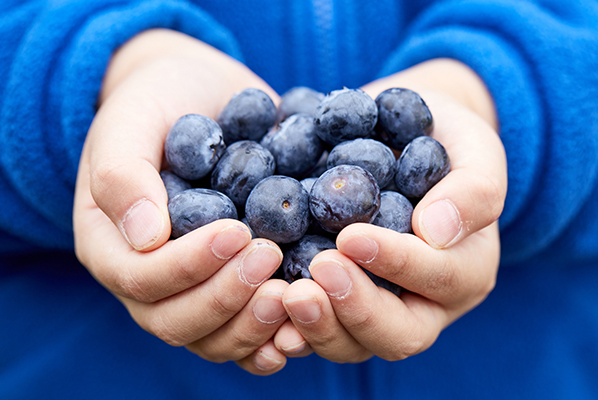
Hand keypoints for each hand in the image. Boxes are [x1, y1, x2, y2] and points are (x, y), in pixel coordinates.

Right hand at [73, 29, 288, 374]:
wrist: (198, 98)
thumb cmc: (157, 105)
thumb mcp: (131, 122)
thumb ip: (124, 175)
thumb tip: (146, 238)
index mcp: (112, 245)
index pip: (142, 278)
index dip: (189, 265)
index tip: (236, 231)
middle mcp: (149, 280)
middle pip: (176, 321)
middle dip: (225, 297)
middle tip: (269, 257)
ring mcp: (193, 288)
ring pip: (213, 338)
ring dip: (253, 324)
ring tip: (293, 293)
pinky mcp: (232, 285)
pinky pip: (246, 332)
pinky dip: (272, 336)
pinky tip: (301, 326)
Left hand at [274, 59, 506, 362]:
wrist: (402, 140)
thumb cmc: (444, 141)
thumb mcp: (473, 149)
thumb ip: (473, 189)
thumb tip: (437, 232)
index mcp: (465, 269)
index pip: (438, 278)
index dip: (396, 263)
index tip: (351, 236)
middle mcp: (423, 303)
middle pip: (398, 335)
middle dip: (356, 308)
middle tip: (318, 271)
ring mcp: (378, 309)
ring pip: (353, 345)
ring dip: (318, 326)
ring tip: (286, 294)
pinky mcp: (338, 302)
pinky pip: (316, 330)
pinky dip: (289, 327)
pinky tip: (265, 307)